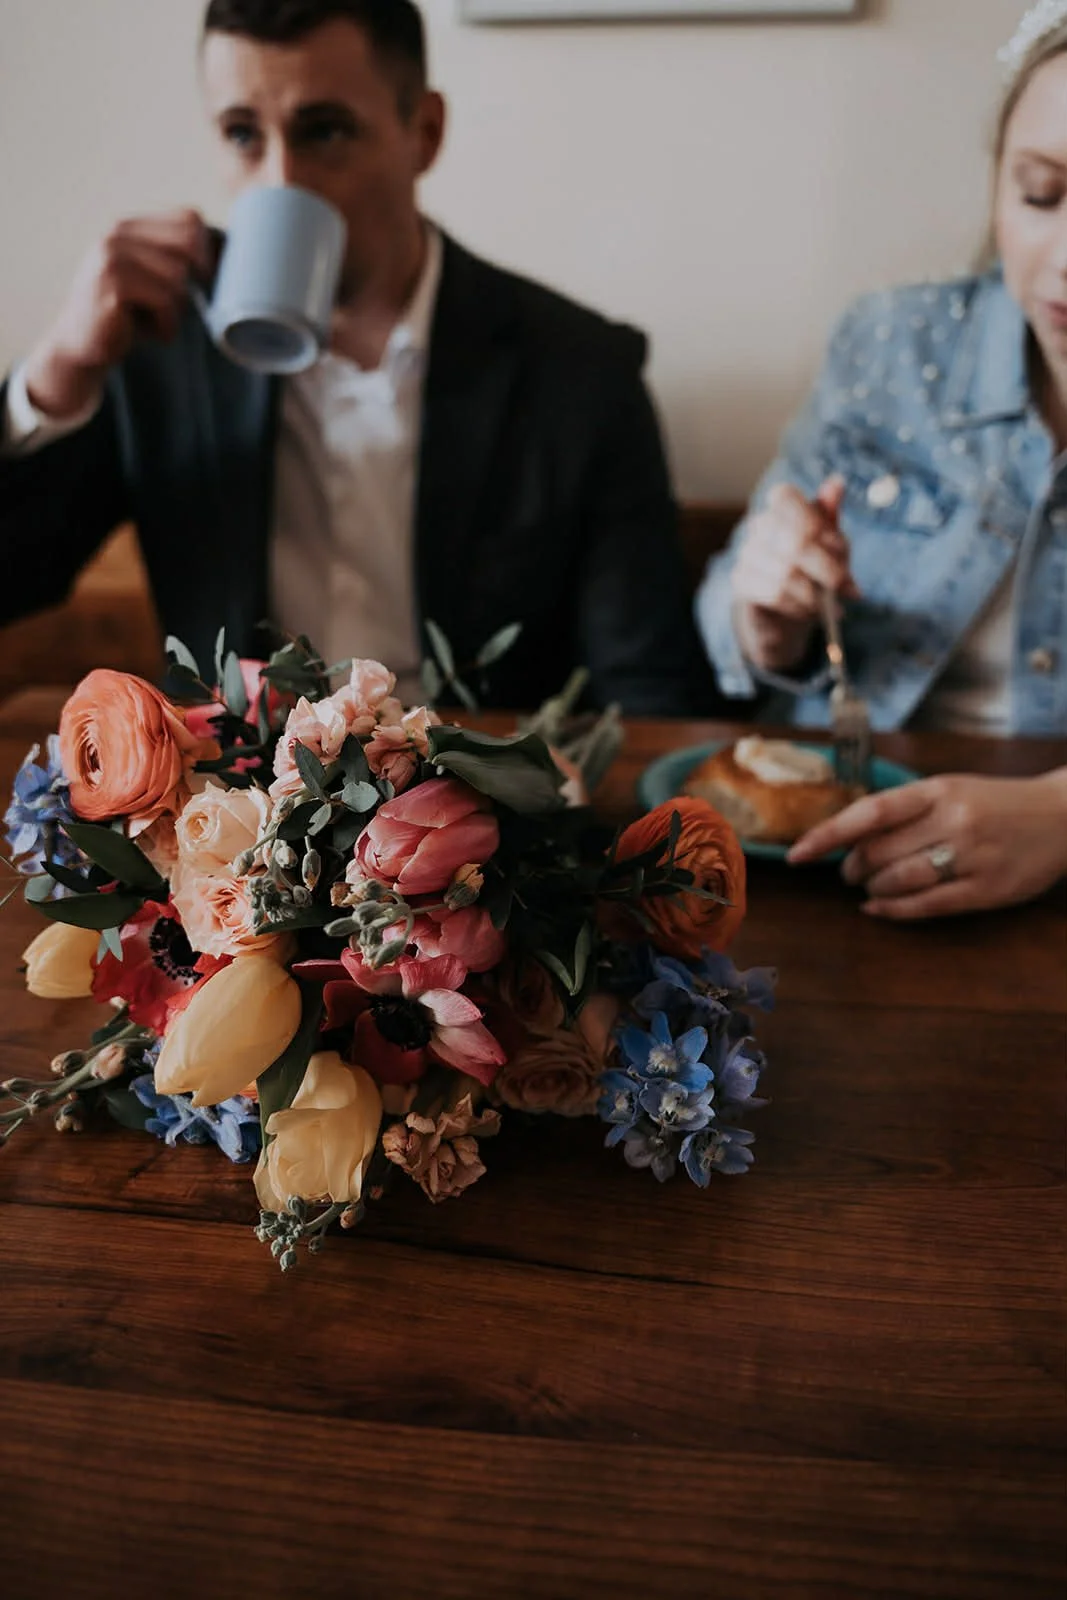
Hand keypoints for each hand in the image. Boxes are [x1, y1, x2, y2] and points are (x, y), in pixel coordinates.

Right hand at [23, 209, 210, 421]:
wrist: (81, 348)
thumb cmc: (126, 317)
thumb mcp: (151, 280)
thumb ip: (176, 259)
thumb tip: (228, 252)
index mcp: (129, 228)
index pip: (190, 218)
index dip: (207, 250)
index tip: (202, 280)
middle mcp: (117, 235)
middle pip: (189, 243)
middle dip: (196, 278)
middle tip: (180, 305)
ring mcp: (112, 257)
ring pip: (179, 276)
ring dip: (177, 310)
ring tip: (157, 322)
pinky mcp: (113, 285)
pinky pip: (166, 301)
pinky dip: (167, 325)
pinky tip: (150, 334)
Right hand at [731, 475, 859, 673]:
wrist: (784, 612)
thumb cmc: (812, 569)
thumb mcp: (830, 544)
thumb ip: (831, 517)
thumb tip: (837, 481)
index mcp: (781, 507)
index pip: (784, 496)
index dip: (814, 521)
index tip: (838, 548)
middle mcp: (759, 525)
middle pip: (795, 539)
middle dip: (828, 569)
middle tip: (846, 588)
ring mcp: (746, 552)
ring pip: (787, 572)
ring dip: (814, 594)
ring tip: (826, 605)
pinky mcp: (740, 581)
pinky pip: (774, 593)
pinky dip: (798, 606)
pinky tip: (807, 611)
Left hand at [788, 769, 1066, 918]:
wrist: (1062, 816)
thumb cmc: (995, 803)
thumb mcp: (950, 789)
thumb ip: (904, 808)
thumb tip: (847, 836)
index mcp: (938, 790)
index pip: (869, 813)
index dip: (827, 835)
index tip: (796, 854)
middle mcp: (953, 820)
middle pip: (878, 852)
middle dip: (853, 867)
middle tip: (850, 872)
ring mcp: (972, 856)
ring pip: (899, 881)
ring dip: (873, 889)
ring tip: (870, 887)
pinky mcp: (988, 890)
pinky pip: (927, 906)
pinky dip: (894, 911)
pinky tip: (878, 909)